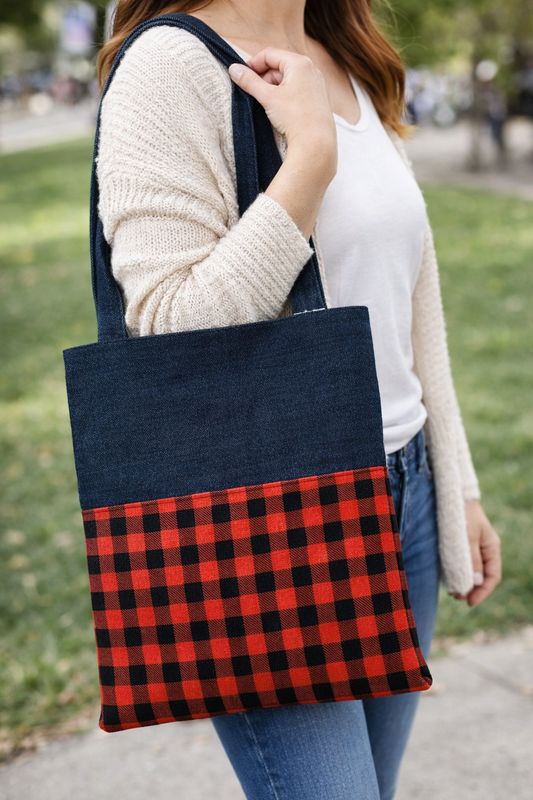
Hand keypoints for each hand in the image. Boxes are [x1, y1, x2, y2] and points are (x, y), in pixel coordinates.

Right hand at [228, 48, 336, 180]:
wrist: (316, 143)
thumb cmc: (295, 117)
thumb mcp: (268, 97)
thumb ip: (249, 81)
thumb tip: (233, 69)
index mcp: (299, 63)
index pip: (269, 54)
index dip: (253, 64)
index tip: (241, 76)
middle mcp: (311, 69)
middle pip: (279, 66)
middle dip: (263, 78)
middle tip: (252, 93)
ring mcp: (316, 83)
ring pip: (287, 79)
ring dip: (273, 88)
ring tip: (266, 104)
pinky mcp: (317, 98)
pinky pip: (296, 89)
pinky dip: (284, 95)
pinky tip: (279, 110)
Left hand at [450, 499, 501, 606]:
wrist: (452, 495)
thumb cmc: (462, 514)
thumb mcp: (468, 537)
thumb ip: (472, 559)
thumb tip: (476, 582)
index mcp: (491, 547)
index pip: (492, 576)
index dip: (483, 591)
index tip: (470, 602)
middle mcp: (483, 550)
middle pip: (482, 576)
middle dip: (471, 589)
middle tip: (457, 597)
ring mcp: (472, 548)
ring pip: (471, 572)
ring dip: (463, 583)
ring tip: (452, 592)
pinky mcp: (460, 546)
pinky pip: (461, 564)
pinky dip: (456, 574)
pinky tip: (448, 580)